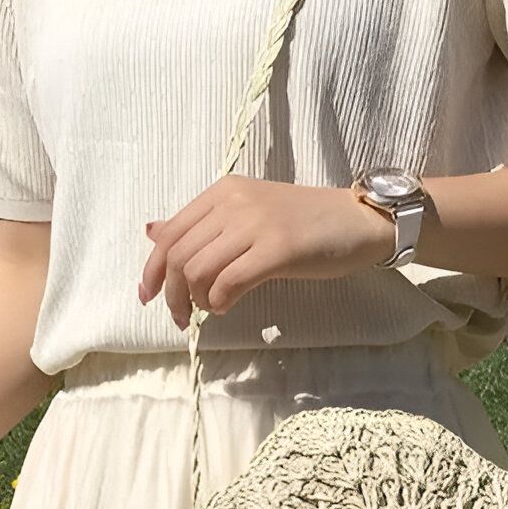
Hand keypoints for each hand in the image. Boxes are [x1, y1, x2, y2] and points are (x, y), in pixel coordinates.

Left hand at [135, 174, 398, 328]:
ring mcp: (256, 224)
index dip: (152, 269)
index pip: (170, 232)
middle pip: (180, 255)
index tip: (149, 296)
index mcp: (223, 191)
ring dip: (196, 300)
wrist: (358, 221)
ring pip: (199, 270)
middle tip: (181, 317)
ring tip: (210, 310)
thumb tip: (152, 233)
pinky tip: (227, 307)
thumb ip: (203, 224)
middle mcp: (234, 202)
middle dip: (172, 294)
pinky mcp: (278, 249)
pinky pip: (229, 282)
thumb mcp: (247, 213)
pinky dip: (219, 302)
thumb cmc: (305, 223)